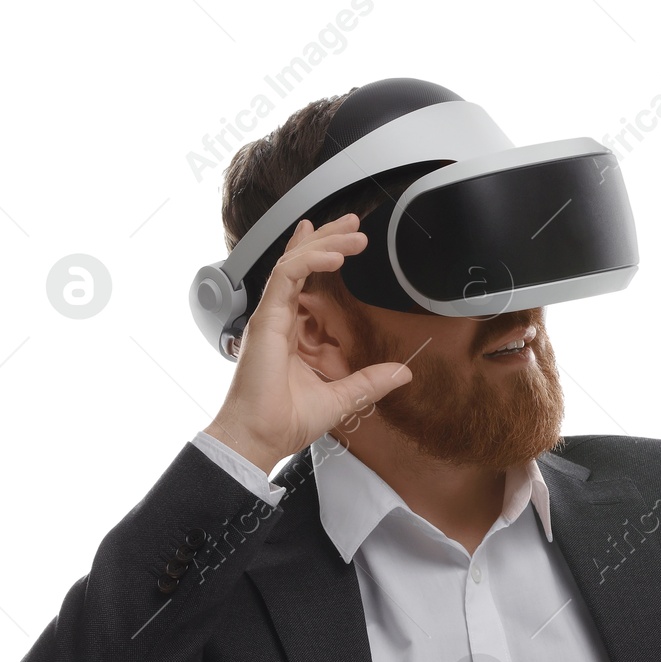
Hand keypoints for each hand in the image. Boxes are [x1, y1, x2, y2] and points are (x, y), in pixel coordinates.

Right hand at [203, 214, 412, 469]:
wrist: (258, 438)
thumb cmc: (284, 421)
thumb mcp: (341, 398)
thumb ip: (370, 382)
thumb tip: (402, 372)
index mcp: (292, 332)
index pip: (305, 280)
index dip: (321, 254)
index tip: (344, 241)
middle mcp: (279, 319)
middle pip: (300, 263)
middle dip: (327, 238)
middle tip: (354, 224)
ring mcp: (270, 316)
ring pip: (294, 262)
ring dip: (325, 243)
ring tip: (354, 235)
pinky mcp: (265, 320)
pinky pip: (286, 277)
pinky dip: (309, 261)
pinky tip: (333, 256)